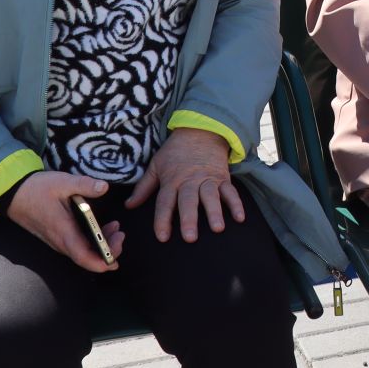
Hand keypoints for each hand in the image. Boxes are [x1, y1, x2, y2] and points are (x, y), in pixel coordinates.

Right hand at [4, 170, 124, 271]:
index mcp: (64, 232)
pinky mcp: (56, 236)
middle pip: (88, 258)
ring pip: (83, 251)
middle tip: (121, 233)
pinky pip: (77, 245)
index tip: (116, 259)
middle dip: (108, 251)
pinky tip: (101, 225)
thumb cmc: (36, 189)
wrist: (13, 192)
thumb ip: (85, 185)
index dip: (103, 263)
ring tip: (115, 227)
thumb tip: (104, 187)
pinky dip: (92, 239)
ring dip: (101, 244)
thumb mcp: (62, 182)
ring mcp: (58, 240)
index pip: (85, 259)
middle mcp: (61, 242)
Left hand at [128, 127, 244, 242]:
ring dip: (214, 212)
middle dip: (189, 218)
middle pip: (188, 201)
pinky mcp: (222, 177)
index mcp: (171, 180)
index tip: (163, 237)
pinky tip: (240, 218)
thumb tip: (128, 206)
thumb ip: (143, 187)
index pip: (164, 202)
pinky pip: (230, 191)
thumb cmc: (175, 152)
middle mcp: (189, 181)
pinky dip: (236, 204)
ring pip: (210, 197)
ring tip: (218, 228)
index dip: (162, 219)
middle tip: (190, 238)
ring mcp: (207, 179)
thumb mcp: (156, 165)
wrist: (199, 130)